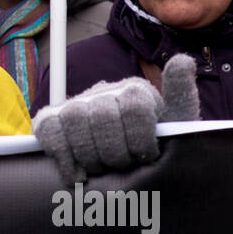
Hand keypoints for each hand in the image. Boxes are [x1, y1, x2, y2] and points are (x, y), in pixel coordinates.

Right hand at [33, 54, 199, 183]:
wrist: (125, 163)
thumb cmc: (152, 146)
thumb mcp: (174, 124)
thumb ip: (180, 93)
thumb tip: (183, 59)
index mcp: (135, 91)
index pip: (134, 106)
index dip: (140, 139)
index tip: (147, 157)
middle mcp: (103, 91)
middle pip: (103, 114)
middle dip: (114, 151)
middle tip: (123, 166)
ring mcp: (75, 103)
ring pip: (74, 118)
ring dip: (89, 153)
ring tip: (101, 169)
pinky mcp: (51, 119)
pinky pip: (49, 130)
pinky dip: (63, 156)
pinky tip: (77, 173)